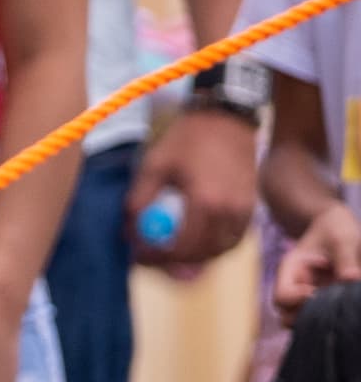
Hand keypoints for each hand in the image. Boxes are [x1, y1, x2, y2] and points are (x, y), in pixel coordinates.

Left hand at [131, 108, 256, 275]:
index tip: (140, 255)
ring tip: (171, 249)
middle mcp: (230, 211)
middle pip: (202, 254)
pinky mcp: (251, 207)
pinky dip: (214, 245)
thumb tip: (130, 231)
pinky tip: (195, 238)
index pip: (182, 246)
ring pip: (221, 250)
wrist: (226, 119)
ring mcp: (245, 211)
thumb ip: (140, 201)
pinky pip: (234, 238)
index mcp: (205, 202)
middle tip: (153, 256)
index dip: (158, 257)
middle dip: (174, 261)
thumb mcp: (154, 166)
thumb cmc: (187, 139)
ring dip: (196, 256)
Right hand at [274, 202, 360, 319]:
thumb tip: (352, 279)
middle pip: (288, 316)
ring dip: (318, 321)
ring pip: (302, 322)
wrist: (338, 227)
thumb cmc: (336, 229)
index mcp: (290, 271)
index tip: (318, 293)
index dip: (297, 300)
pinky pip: (320, 319)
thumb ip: (346, 259)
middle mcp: (295, 287)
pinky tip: (346, 311)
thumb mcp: (342, 239)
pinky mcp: (323, 302)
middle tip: (331, 308)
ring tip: (340, 311)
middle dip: (306, 317)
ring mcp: (309, 296)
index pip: (282, 296)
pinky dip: (330, 320)